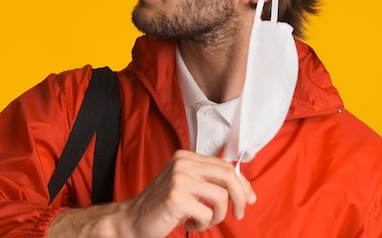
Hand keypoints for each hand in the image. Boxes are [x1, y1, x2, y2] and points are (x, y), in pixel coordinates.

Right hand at [122, 150, 256, 237]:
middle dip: (240, 197)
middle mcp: (182, 163)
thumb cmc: (163, 206)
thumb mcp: (188, 187)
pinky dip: (203, 224)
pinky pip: (207, 213)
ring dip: (218, 216)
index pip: (224, 165)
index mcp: (186, 157)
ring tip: (204, 221)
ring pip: (221, 196)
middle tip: (239, 214)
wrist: (132, 220)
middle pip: (227, 175)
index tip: (249, 198)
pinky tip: (191, 224)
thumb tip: (244, 189)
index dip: (242, 183)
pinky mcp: (176, 198)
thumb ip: (210, 182)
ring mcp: (178, 179)